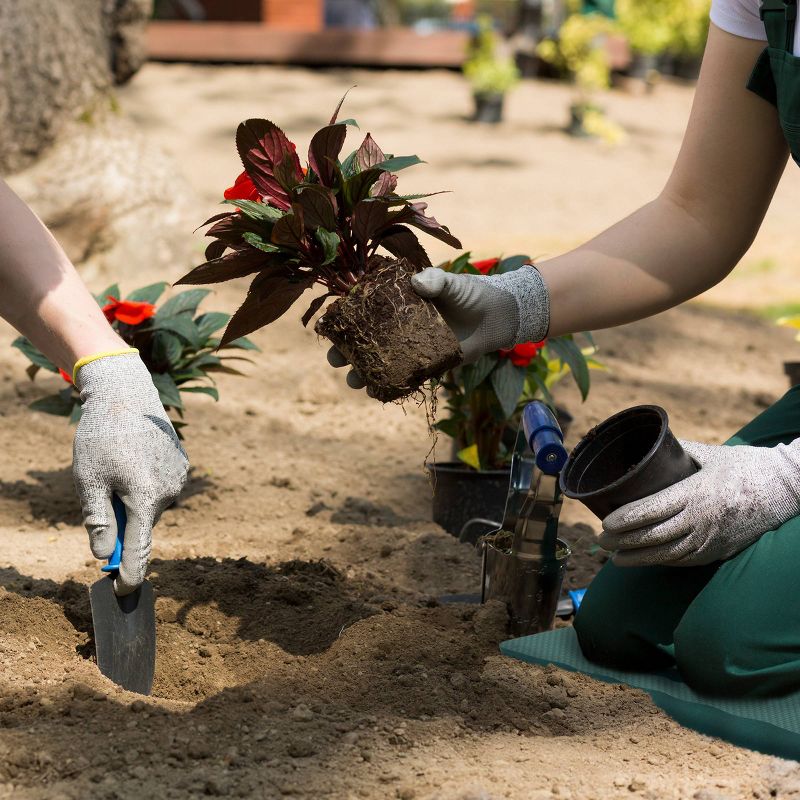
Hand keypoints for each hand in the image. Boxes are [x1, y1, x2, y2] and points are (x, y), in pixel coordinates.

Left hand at [73, 352, 188, 593]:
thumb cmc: (102, 436)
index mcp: (145, 498)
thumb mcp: (89, 480)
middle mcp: (169, 491)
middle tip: (102, 495)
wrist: (127, 393)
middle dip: (124, 523)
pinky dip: (146, 486)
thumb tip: (104, 555)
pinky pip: (162, 488)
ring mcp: (180, 477)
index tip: (124, 592)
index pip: (140, 550)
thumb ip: (98, 521)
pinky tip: (133, 461)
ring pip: (152, 506)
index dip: (130, 574)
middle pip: (143, 525)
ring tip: (117, 468)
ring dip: (134, 502)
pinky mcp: (183, 465)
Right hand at [326, 264, 550, 383]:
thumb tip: (418, 283)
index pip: (363, 313)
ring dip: (365, 374)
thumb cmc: (469, 293)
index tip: (331, 329)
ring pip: (381, 363)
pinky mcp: (427, 366)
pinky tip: (379, 392)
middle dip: (347, 352)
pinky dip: (391, 385)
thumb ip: (435, 281)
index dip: (345, 322)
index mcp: (396, 304)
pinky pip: (405, 378)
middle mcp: (398, 328)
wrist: (495, 315)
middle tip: (337, 359)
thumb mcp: (450, 282)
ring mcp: (411, 348)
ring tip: (357, 381)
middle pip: (365, 342)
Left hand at [599, 440, 799, 566]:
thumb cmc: (744, 465)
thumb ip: (677, 454)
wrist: (786, 488)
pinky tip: (646, 560)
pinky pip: (686, 561)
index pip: (652, 510)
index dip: (626, 519)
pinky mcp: (720, 551)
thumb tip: (646, 450)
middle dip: (623, 541)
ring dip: (638, 558)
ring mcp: (712, 539)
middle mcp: (702, 520)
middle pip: (654, 536)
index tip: (605, 523)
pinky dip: (662, 562)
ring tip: (615, 558)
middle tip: (601, 541)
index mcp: (696, 493)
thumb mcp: (709, 455)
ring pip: (668, 555)